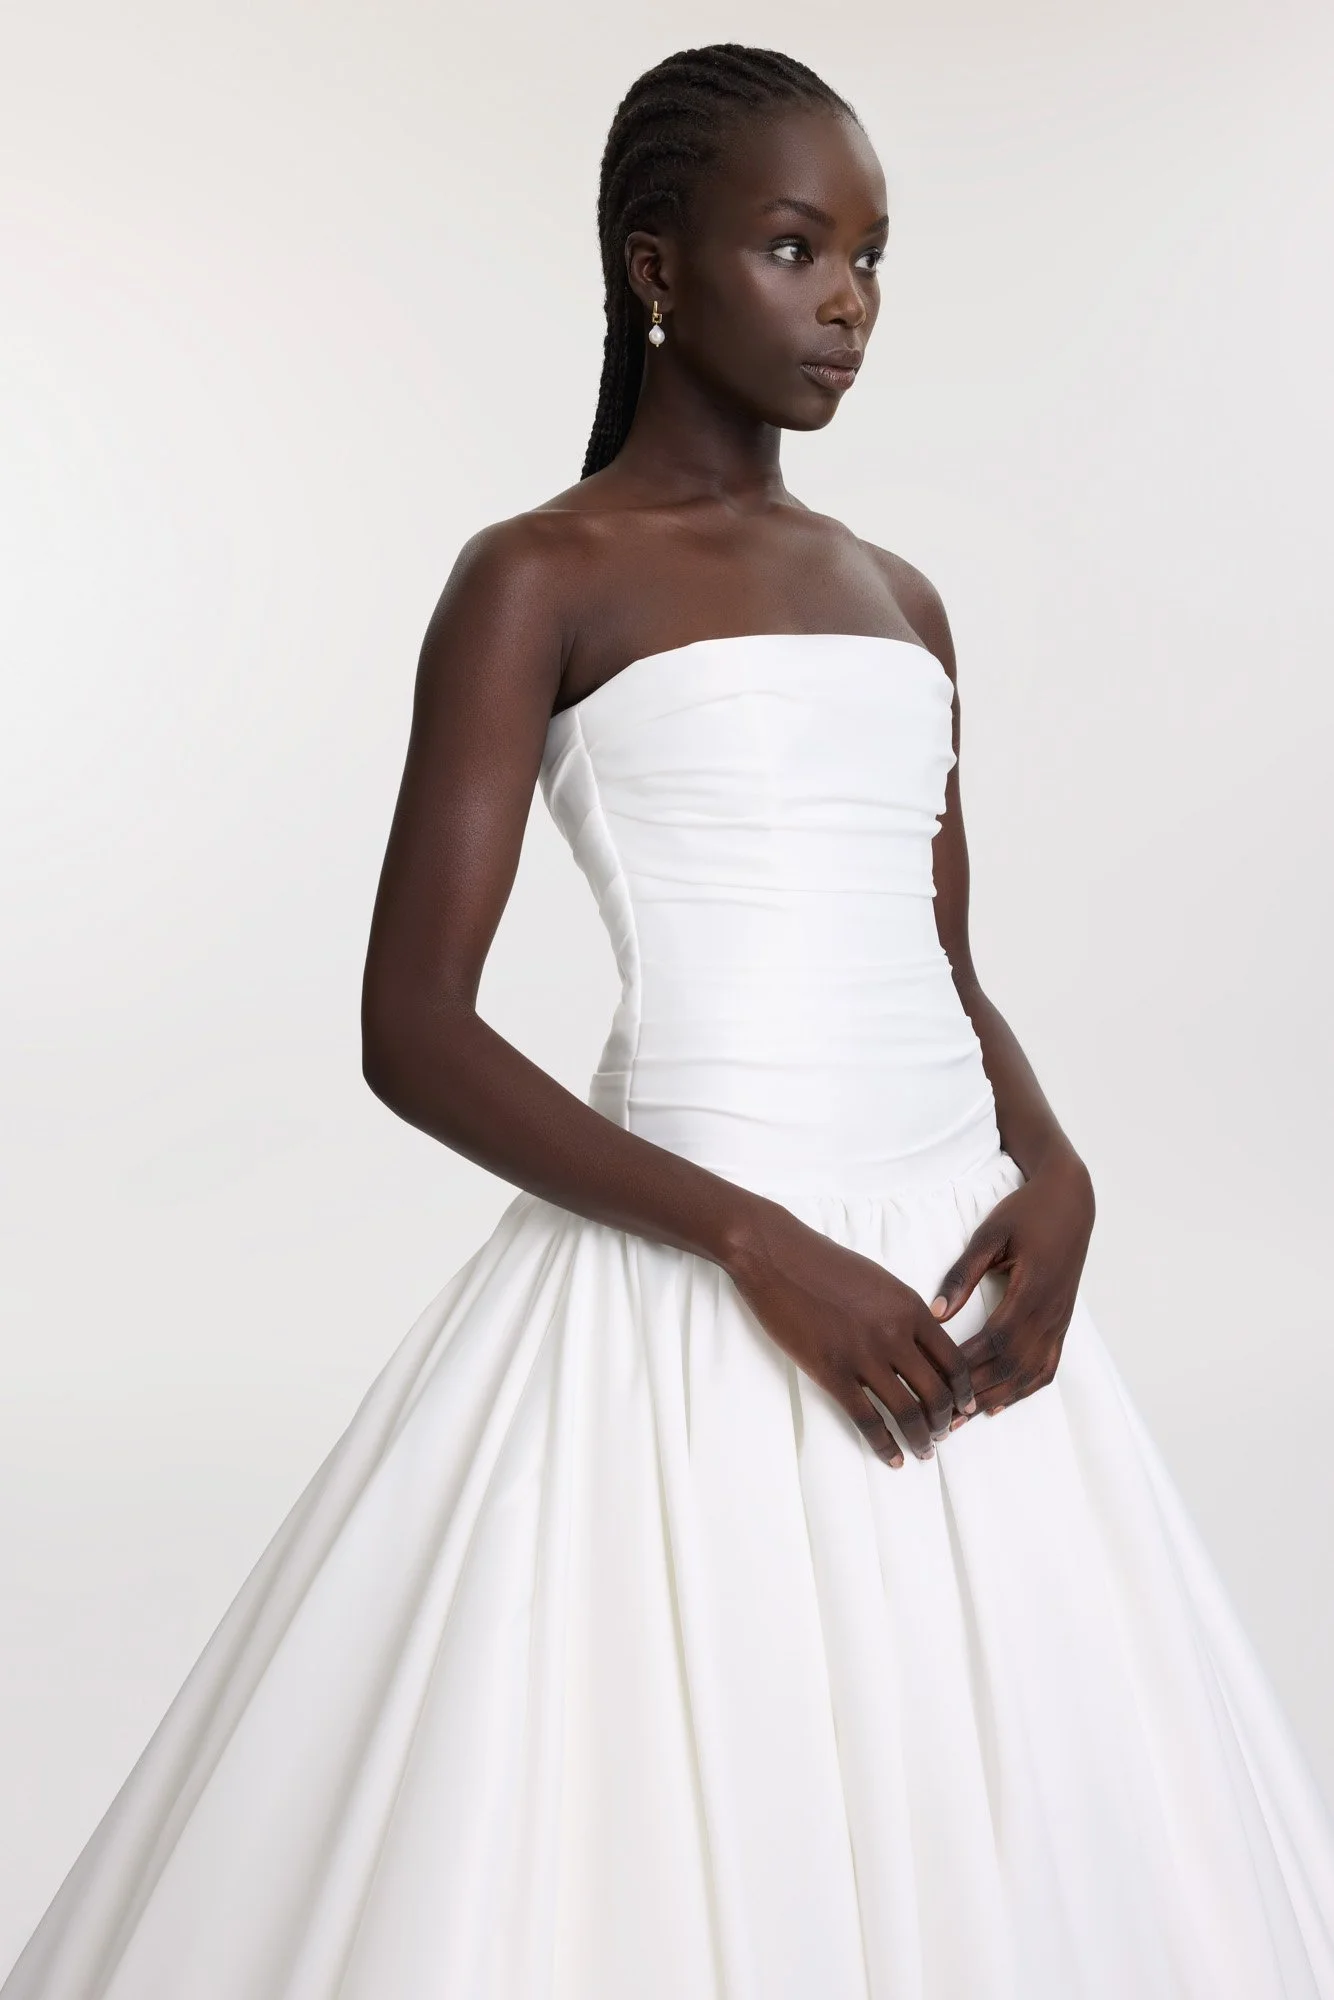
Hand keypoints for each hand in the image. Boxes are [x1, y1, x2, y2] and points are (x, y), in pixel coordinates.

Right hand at [723, 1199, 976, 1466]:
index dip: (963, 1391)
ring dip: (921, 1438)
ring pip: (907, 1412)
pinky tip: (892, 1457)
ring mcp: (863, 1355)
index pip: (952, 1360)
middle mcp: (895, 1334)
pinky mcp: (832, 1372)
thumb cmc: (825, 1263)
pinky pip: (867, 1419)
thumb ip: (905, 1312)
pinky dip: (884, 1444)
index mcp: (910, 1308)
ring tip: (923, 1452)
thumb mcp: (880, 1281)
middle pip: (936, 1392)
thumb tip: (923, 1344)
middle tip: (943, 1434)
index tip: (966, 1407)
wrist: (777, 1256)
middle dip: (945, 1421)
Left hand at [929, 1150, 1094, 1424]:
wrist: (1070, 1200)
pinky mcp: (1062, 1322)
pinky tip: (1000, 1402)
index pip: (996, 1340)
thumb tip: (935, 1313)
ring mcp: (1059, 1320)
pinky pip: (1047, 1365)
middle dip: (977, 1391)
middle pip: (1012, 1365)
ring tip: (965, 1418)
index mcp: (1031, 1290)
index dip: (969, 1366)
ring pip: (1030, 1371)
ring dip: (998, 1397)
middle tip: (943, 1416)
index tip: (939, 1384)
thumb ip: (962, 1274)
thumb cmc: (1026, 1212)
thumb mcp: (989, 1235)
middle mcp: (1049, 1312)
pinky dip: (1024, 1388)